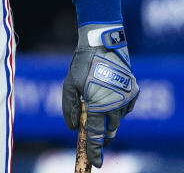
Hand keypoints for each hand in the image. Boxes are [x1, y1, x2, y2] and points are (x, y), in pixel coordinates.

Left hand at [62, 25, 138, 166]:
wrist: (103, 43)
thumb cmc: (82, 64)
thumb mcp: (69, 85)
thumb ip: (69, 108)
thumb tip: (73, 128)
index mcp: (98, 105)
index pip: (95, 135)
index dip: (94, 151)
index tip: (95, 163)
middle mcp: (116, 105)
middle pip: (109, 130)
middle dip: (101, 137)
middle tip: (94, 141)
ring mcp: (127, 99)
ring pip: (117, 119)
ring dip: (108, 121)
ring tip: (97, 116)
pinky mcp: (134, 91)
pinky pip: (125, 108)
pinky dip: (117, 110)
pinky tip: (108, 103)